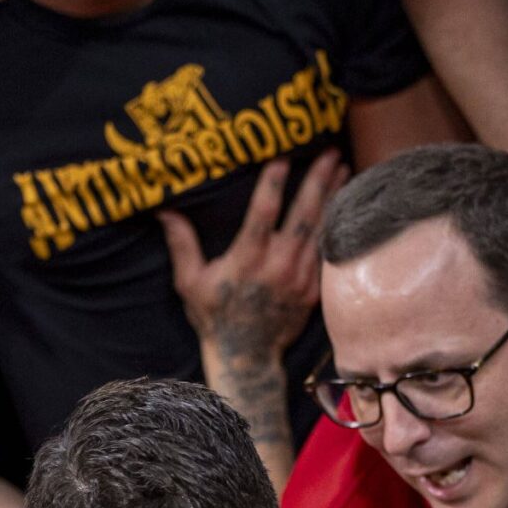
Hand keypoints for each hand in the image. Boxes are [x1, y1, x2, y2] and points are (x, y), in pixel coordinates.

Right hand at [163, 151, 344, 367]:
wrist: (247, 356)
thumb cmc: (214, 316)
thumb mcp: (190, 282)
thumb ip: (181, 244)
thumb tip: (164, 209)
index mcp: (247, 260)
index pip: (263, 213)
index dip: (273, 183)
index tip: (282, 155)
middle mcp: (278, 266)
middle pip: (303, 214)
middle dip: (317, 180)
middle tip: (329, 151)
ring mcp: (300, 278)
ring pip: (320, 228)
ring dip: (332, 196)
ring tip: (342, 166)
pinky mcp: (313, 289)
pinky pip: (327, 250)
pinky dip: (335, 225)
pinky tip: (343, 203)